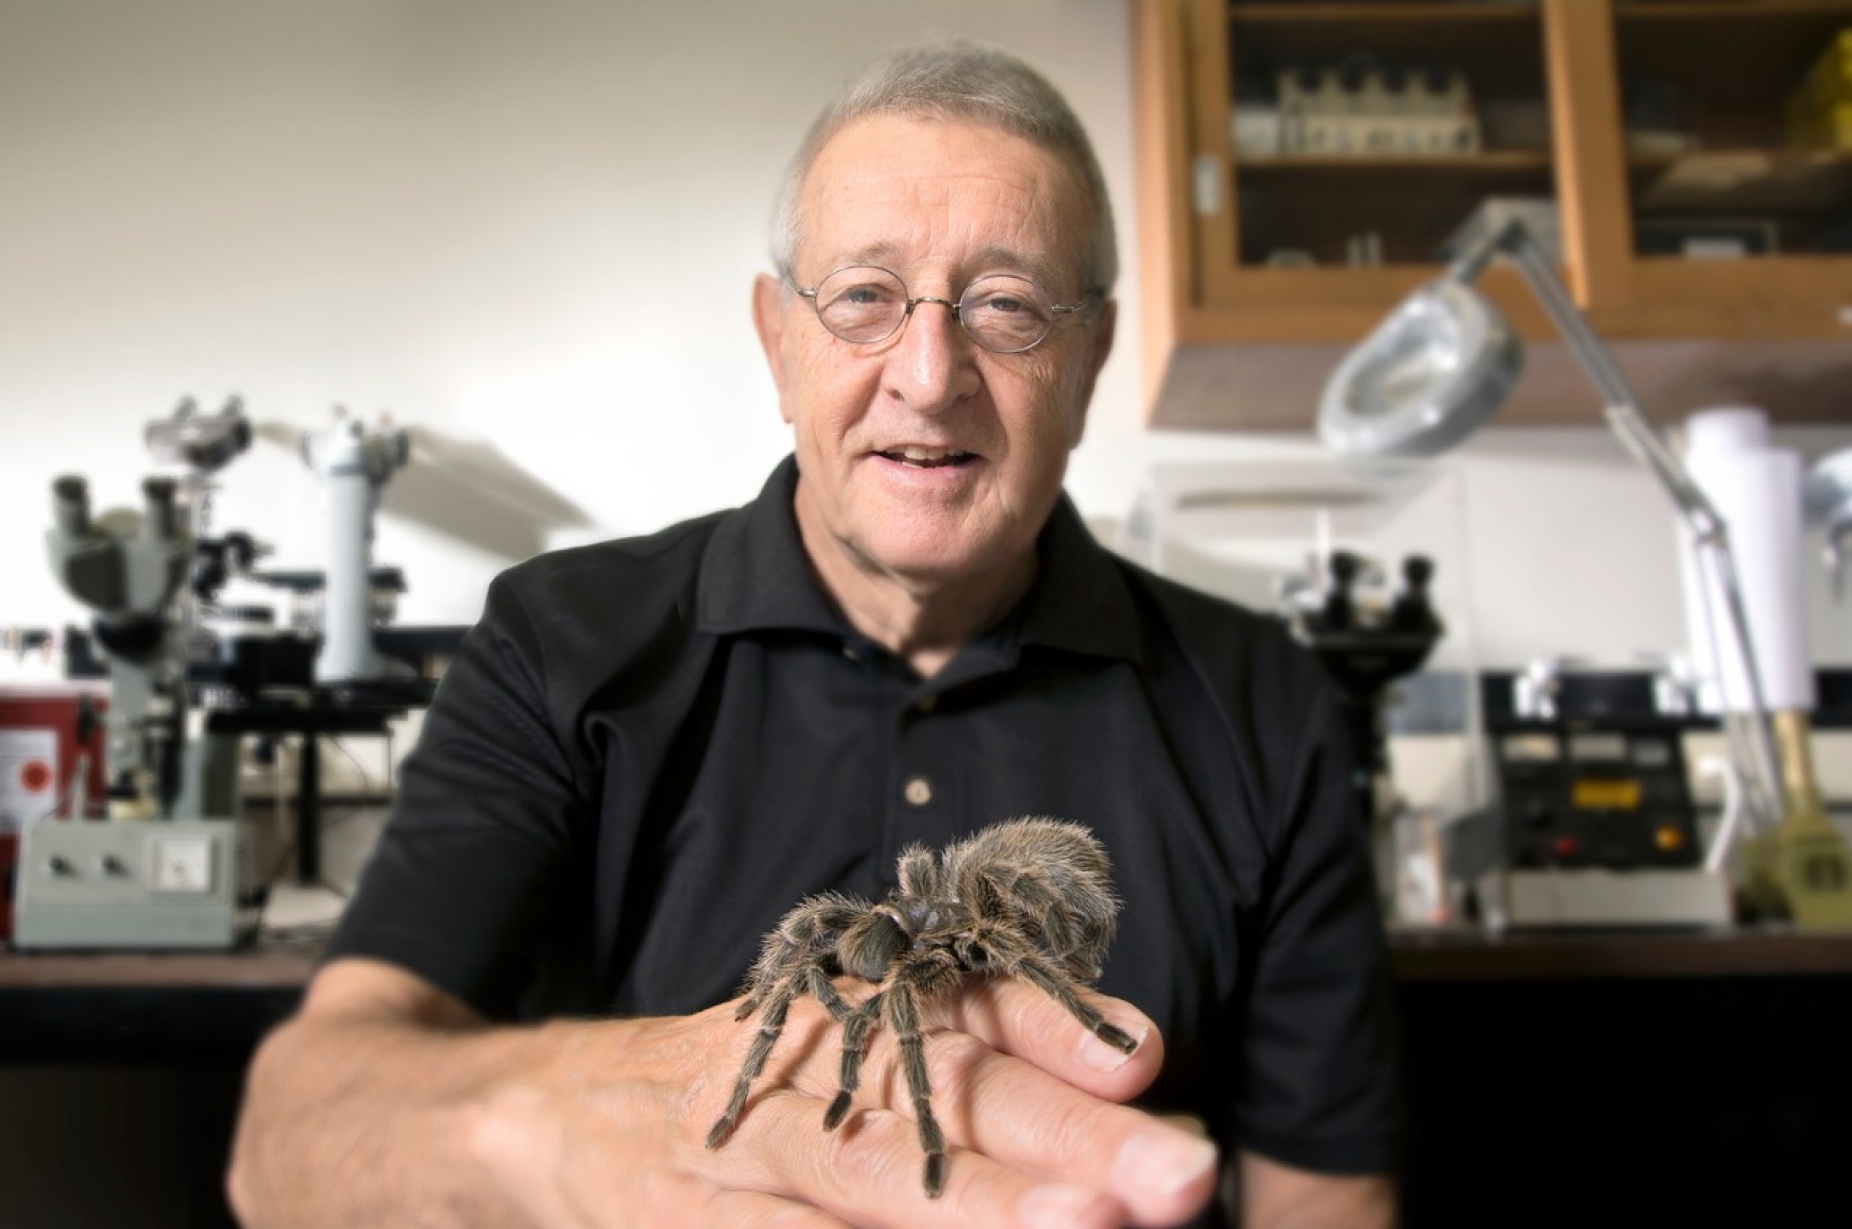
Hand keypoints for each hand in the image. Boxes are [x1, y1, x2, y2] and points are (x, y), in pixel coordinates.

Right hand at [471, 976, 1217, 1228]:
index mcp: (848, 1013)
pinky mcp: (674, 1228)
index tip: (1151, 1057)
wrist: (523, 1117)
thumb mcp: (836, 1047)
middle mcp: (800, 1072)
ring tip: (1083, 1228)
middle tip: (1175, 1175)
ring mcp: (733, 1156)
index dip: (1057, 1027)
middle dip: (1065, 1139)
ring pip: (864, 1178)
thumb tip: (1125, 1059)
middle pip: (938, 1094)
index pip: (966, 1005)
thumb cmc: (725, 1092)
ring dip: (973, 1210)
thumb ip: (969, 1045)